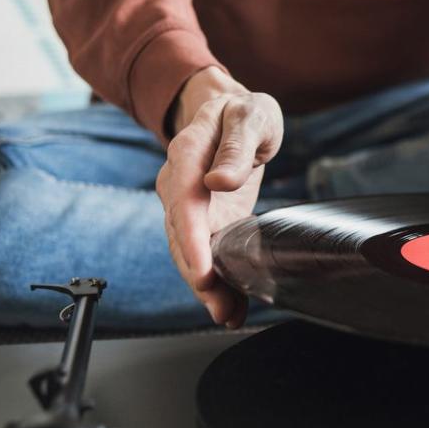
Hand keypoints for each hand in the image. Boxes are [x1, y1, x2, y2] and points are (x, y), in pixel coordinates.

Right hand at [156, 67, 282, 324]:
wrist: (232, 112)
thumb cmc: (243, 113)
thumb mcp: (251, 116)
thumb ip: (237, 146)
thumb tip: (219, 181)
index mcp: (188, 153)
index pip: (183, 200)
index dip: (191, 239)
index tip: (204, 270)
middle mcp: (178, 183)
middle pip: (180, 235)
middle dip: (198, 275)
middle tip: (220, 306)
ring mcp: (186, 205)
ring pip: (187, 251)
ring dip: (206, 287)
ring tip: (228, 314)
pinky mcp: (202, 220)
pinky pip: (203, 253)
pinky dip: (216, 281)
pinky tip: (232, 306)